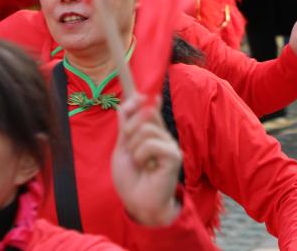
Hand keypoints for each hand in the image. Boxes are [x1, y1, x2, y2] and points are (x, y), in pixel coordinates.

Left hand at [112, 94, 182, 227]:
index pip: (148, 107)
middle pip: (144, 114)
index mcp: (152, 132)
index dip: (142, 99)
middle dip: (129, 130)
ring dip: (134, 149)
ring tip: (140, 163)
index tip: (139, 93)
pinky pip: (151, 144)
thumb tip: (135, 98)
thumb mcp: (122, 146)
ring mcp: (170, 145)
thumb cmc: (131, 178)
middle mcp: (163, 135)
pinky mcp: (173, 156)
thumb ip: (127, 123)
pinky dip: (141, 157)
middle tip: (131, 151)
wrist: (137, 203)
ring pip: (145, 130)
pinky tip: (147, 168)